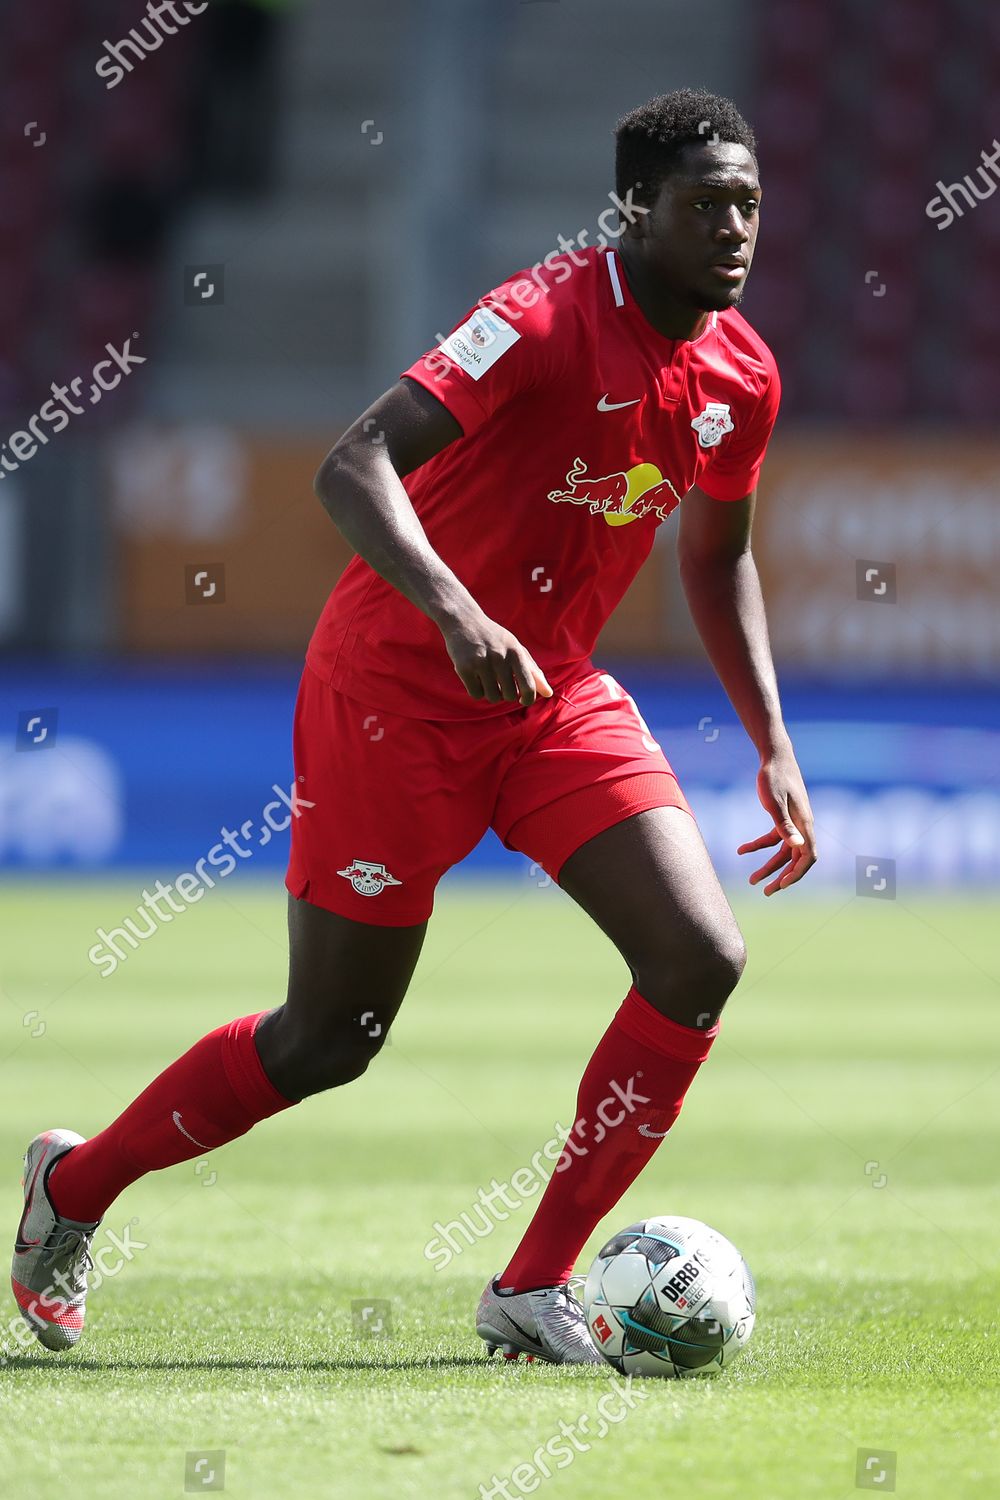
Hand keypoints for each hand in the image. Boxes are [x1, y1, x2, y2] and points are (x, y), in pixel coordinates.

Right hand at [440, 609, 552, 706]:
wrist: (463, 620)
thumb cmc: (494, 637)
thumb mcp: (515, 648)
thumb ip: (532, 670)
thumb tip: (549, 693)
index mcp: (516, 652)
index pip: (529, 686)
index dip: (528, 699)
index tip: (523, 700)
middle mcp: (500, 657)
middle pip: (509, 695)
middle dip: (505, 694)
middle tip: (499, 683)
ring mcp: (481, 662)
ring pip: (492, 697)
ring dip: (490, 693)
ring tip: (487, 679)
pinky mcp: (464, 667)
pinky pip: (476, 694)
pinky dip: (476, 690)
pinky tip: (475, 678)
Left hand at [737, 746, 816, 895]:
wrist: (775, 755)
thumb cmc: (774, 776)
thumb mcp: (774, 802)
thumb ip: (784, 825)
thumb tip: (798, 847)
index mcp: (804, 824)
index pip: (808, 857)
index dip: (797, 874)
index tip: (781, 885)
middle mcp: (802, 826)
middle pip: (796, 859)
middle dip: (782, 877)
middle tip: (765, 892)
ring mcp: (794, 822)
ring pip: (784, 852)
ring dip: (769, 866)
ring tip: (752, 880)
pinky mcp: (783, 817)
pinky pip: (774, 838)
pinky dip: (759, 846)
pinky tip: (741, 850)